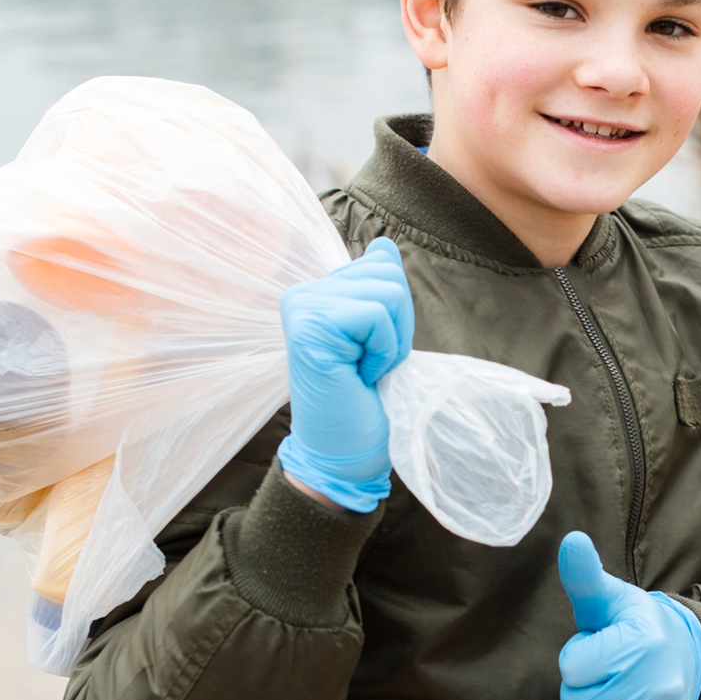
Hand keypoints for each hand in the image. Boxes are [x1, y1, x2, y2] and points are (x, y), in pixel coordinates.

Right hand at [277, 237, 411, 512]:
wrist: (344, 454)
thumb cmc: (362, 401)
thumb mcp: (379, 335)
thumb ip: (378, 288)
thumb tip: (383, 245)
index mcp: (317, 292)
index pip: (383, 265)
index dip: (397, 314)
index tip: (368, 352)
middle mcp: (302, 293)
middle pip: (389, 276)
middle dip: (397, 327)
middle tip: (368, 365)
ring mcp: (302, 307)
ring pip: (389, 292)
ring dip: (390, 342)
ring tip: (363, 370)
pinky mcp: (310, 327)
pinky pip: (376, 315)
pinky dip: (382, 351)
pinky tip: (358, 374)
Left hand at [556, 531, 700, 699]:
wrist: (685, 659)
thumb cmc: (633, 627)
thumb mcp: (610, 599)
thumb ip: (584, 575)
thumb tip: (571, 539)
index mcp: (642, 643)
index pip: (571, 668)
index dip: (578, 656)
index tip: (599, 647)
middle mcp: (659, 685)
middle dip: (582, 688)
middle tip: (606, 673)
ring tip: (614, 693)